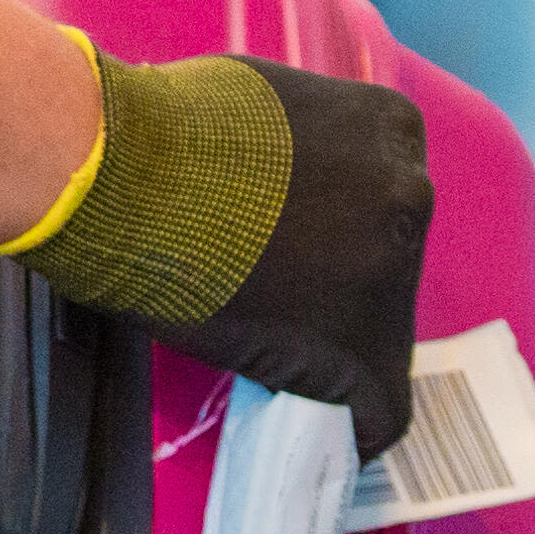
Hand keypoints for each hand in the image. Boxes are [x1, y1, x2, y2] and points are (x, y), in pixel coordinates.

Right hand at [13, 50, 435, 460]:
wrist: (126, 176)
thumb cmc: (165, 132)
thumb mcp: (261, 104)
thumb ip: (297, 142)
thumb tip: (278, 172)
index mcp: (389, 127)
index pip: (385, 197)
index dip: (337, 231)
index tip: (298, 250)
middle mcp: (407, 193)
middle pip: (389, 261)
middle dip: (337, 282)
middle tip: (273, 295)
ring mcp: (391, 270)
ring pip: (381, 330)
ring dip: (333, 346)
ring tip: (270, 353)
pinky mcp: (362, 345)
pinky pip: (380, 407)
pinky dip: (351, 423)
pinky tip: (322, 429)